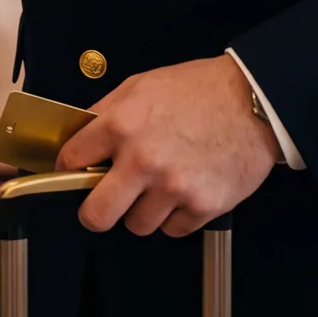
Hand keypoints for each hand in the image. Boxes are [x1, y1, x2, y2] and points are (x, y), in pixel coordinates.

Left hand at [57, 55, 280, 236]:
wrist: (251, 102)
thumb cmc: (197, 90)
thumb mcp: (139, 86)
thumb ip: (106, 112)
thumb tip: (81, 136)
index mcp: (121, 124)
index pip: (72, 159)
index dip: (66, 168)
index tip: (70, 172)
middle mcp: (143, 160)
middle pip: (97, 214)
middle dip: (93, 212)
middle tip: (98, 206)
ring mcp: (174, 187)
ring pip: (137, 225)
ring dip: (140, 213)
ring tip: (152, 191)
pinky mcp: (204, 206)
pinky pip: (174, 230)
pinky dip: (173, 218)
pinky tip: (180, 194)